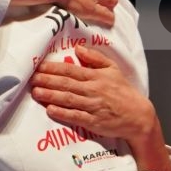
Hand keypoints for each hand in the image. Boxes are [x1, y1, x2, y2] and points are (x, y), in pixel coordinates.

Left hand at [29, 44, 156, 140]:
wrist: (138, 116)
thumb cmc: (124, 92)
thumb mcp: (113, 69)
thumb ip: (95, 58)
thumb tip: (78, 48)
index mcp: (96, 77)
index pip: (70, 70)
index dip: (53, 68)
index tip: (38, 66)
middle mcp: (93, 90)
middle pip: (66, 83)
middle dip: (47, 80)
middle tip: (31, 78)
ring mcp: (93, 106)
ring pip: (68, 99)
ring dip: (51, 95)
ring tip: (36, 92)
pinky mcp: (94, 122)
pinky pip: (75, 116)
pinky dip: (62, 113)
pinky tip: (50, 110)